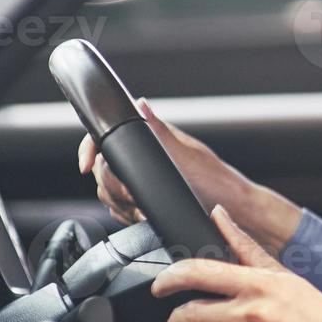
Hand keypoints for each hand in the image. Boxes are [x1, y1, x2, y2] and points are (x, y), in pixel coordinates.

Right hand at [78, 98, 301, 253]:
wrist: (235, 213)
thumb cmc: (217, 184)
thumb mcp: (187, 159)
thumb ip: (160, 133)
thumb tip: (140, 104)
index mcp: (156, 137)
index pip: (109, 133)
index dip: (91, 147)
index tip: (85, 165)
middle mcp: (149, 152)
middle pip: (104, 165)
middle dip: (113, 186)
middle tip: (133, 199)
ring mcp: (147, 175)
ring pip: (109, 187)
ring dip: (120, 203)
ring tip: (140, 211)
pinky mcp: (148, 196)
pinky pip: (120, 205)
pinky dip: (126, 213)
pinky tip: (140, 217)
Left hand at [154, 205, 321, 321]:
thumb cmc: (316, 312)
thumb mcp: (283, 275)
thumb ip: (245, 246)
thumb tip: (218, 215)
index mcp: (259, 285)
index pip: (198, 274)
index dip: (168, 279)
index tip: (160, 286)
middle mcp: (253, 315)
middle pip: (188, 314)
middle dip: (177, 317)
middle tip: (180, 318)